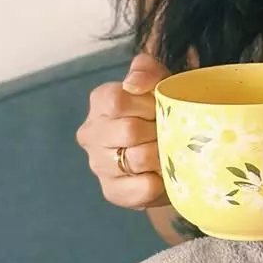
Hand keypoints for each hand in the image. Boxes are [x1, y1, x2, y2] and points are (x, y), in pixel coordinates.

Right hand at [75, 52, 169, 209]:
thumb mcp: (160, 82)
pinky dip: (160, 180)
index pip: (117, 100)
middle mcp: (91, 133)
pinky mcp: (112, 191)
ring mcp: (99, 164)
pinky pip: (142, 188)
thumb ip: (146, 71)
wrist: (171, 150)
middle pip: (128, 131)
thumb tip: (132, 84)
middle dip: (158, 131)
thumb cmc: (162, 111)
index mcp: (100, 101)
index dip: (147, 105)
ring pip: (137, 159)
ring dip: (161, 155)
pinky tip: (163, 173)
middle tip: (171, 132)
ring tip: (169, 151)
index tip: (162, 109)